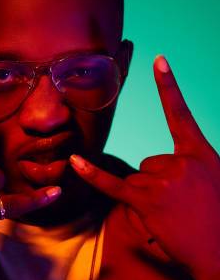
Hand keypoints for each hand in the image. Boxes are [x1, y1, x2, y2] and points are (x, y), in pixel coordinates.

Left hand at [70, 55, 219, 279]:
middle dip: (156, 185)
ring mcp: (161, 180)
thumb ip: (189, 168)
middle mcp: (179, 161)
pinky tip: (74, 163)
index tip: (158, 60)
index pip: (180, 114)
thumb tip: (158, 172)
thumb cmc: (218, 219)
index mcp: (199, 153)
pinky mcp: (145, 201)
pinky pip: (113, 184)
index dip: (168, 87)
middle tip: (179, 206)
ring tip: (171, 216)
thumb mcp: (213, 181)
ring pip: (136, 180)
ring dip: (146, 200)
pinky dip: (93, 175)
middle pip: (148, 163)